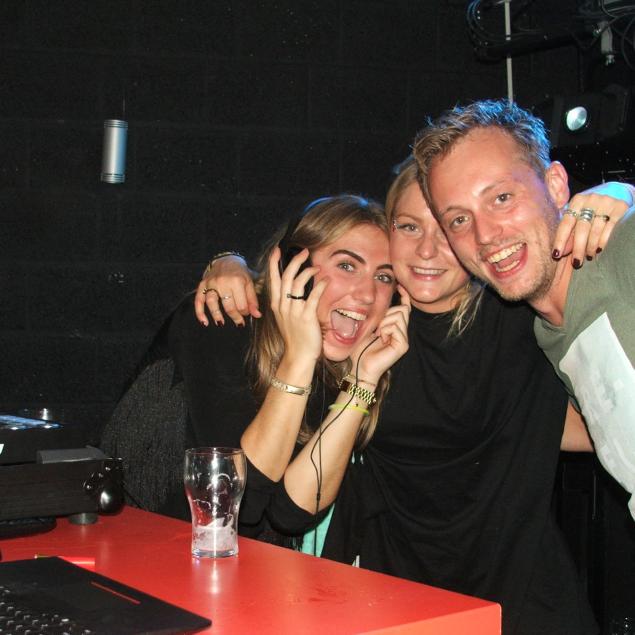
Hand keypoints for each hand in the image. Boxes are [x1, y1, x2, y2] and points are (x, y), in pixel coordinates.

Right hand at [195, 255, 260, 326]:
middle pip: (228, 306)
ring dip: (217, 316)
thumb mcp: (250, 283)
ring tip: (221, 324)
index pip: (241, 305)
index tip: (246, 313)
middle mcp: (222, 282)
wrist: (226, 260)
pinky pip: (198, 300)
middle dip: (235, 317)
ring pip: (212, 303)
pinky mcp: (202, 284)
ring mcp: (211, 283)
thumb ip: (253, 300)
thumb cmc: (240, 273)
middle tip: (239, 322)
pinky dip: (200, 312)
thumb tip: (257, 315)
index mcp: (237, 281)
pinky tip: (204, 322)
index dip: (245, 312)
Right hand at [269, 247, 325, 365]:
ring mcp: (293, 311)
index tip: (277, 250)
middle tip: (303, 251)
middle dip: (294, 261)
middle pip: (285, 277)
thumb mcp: (286, 317)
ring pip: (297, 284)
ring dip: (307, 271)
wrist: (298, 355)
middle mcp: (283, 306)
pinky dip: (319, 285)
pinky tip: (325, 280)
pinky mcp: (306, 316)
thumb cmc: (295, 337)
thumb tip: (294, 289)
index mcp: (276, 305)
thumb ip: (288, 303)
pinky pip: (312, 296)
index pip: (273, 279)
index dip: (274, 263)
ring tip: (317, 266)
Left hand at [350, 285, 410, 382]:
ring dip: (384, 323)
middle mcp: (402, 332)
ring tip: (378, 335)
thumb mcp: (369, 326)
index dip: (404, 296)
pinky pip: (396, 326)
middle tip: (377, 328)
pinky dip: (385, 330)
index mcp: (395, 327)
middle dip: (387, 314)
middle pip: (402, 309)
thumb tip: (382, 298)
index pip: (404, 308)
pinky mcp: (403, 345)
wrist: (359, 367)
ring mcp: (404, 339)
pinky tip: (381, 339)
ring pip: (399, 316)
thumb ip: (378, 315)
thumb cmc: (360, 348)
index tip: (400, 286)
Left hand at [553, 181, 634, 266]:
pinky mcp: (619, 208)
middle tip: (576, 262)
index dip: (560, 240)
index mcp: (576, 201)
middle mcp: (590, 200)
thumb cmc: (591, 208)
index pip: (566, 223)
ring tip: (588, 256)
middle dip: (577, 248)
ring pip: (595, 231)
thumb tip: (560, 252)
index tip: (556, 255)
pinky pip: (609, 229)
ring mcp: (606, 203)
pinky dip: (602, 241)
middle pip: (581, 228)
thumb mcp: (579, 214)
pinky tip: (598, 249)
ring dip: (590, 247)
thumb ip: (569, 230)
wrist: (616, 193)